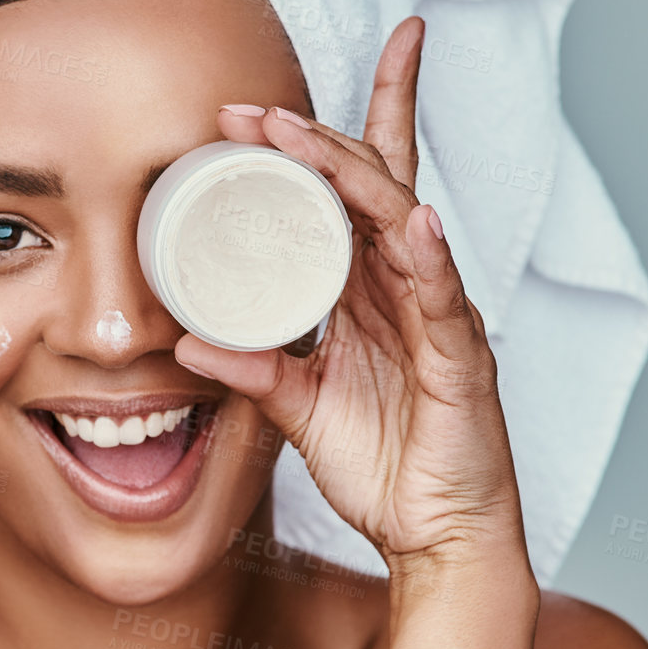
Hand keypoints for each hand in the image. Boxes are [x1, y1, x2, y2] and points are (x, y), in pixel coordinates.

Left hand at [176, 16, 526, 571]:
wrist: (437, 538)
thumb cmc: (385, 466)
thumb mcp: (298, 409)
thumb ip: (252, 371)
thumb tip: (186, 342)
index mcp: (368, 288)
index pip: (348, 193)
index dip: (309, 145)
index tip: (243, 114)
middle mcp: (405, 285)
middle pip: (374, 184)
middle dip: (316, 138)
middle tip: (251, 110)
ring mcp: (437, 314)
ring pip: (401, 220)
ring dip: (352, 173)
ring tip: (303, 138)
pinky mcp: (461, 358)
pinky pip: (444, 298)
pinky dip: (429, 256)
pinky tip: (414, 222)